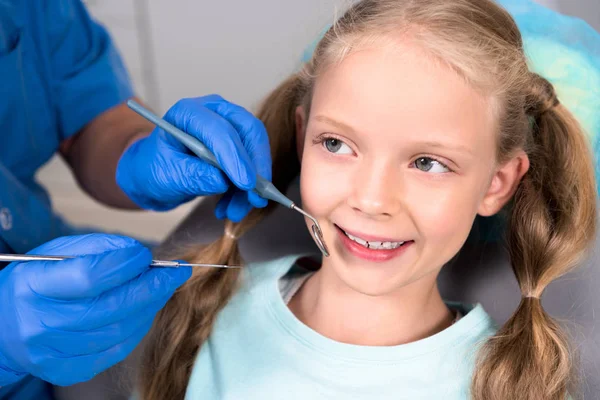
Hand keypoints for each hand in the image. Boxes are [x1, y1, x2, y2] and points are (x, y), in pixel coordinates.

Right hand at [0, 234, 190, 385]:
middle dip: (152, 287)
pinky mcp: (67, 370)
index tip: (146, 255)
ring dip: (149, 307)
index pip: (90, 277)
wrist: (6, 325)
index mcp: (33, 286)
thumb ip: (98, 246)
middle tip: (175, 273)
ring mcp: (53, 352)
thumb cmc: (37, 281)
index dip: (126, 265)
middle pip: (111, 307)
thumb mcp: (57, 252)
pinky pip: (116, 350)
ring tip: (161, 288)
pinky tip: (144, 310)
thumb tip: (138, 253)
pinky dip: (137, 327)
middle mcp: (40, 323)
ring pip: (118, 330)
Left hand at [116, 95, 271, 221]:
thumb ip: (192, 176)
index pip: (220, 129)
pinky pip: (253, 164)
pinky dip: (247, 189)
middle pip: (249, 131)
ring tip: (235, 211)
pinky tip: (231, 207)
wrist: (156, 171)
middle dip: (256, 167)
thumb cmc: (155, 167)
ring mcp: (229, 125)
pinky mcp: (239, 144)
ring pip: (255, 150)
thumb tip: (223, 182)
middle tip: (256, 197)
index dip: (235, 156)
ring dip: (253, 184)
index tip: (246, 184)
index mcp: (189, 112)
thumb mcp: (166, 175)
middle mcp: (214, 112)